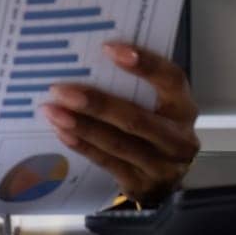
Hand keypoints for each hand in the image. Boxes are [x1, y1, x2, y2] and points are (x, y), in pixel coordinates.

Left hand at [40, 42, 199, 204]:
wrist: (162, 180)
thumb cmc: (151, 124)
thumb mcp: (154, 104)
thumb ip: (132, 85)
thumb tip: (86, 58)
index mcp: (183, 107)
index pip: (171, 79)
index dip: (145, 64)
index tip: (108, 48)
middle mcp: (179, 138)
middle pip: (137, 119)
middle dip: (97, 103)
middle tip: (60, 90)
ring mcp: (162, 166)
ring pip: (118, 143)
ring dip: (81, 125)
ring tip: (52, 110)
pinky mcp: (141, 186)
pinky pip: (107, 163)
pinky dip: (82, 145)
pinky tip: (61, 131)